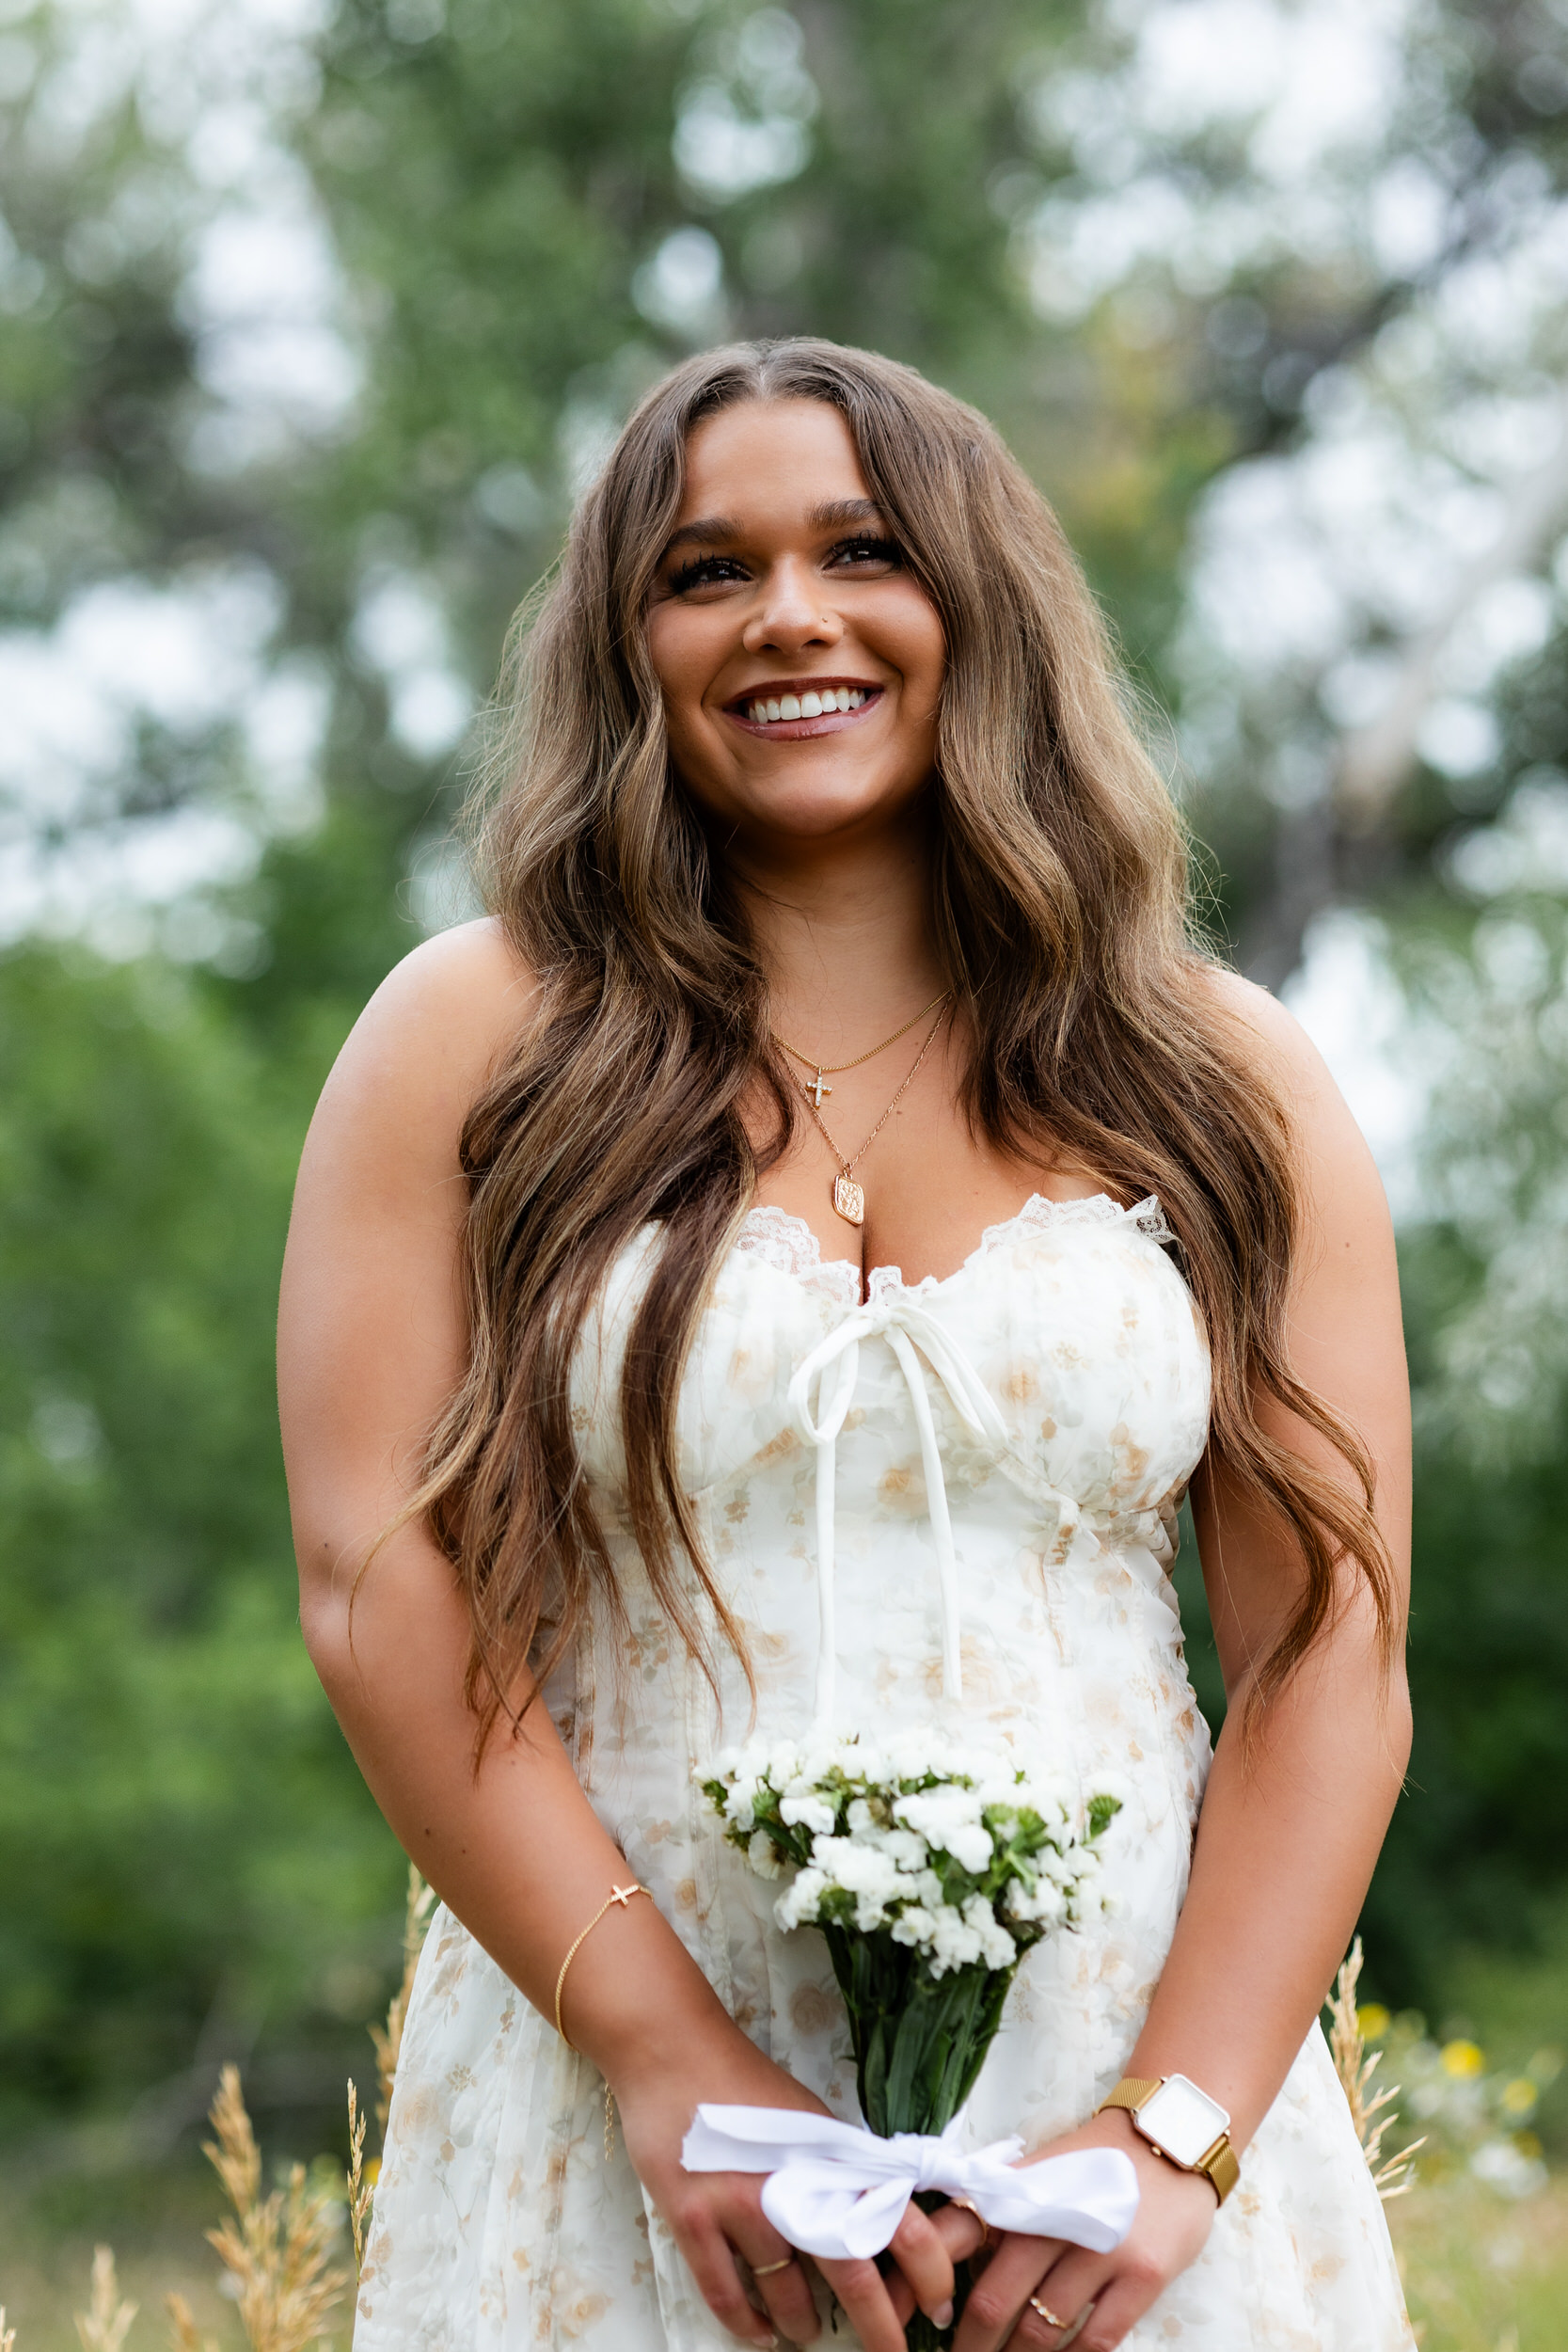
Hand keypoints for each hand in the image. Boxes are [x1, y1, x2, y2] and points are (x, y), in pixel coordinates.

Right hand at [611, 2022, 961, 2348]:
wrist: (673, 2051)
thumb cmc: (743, 2083)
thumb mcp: (810, 2119)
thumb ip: (843, 2166)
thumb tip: (885, 2210)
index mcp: (830, 2156)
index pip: (901, 2222)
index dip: (930, 2271)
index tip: (940, 2303)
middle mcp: (793, 2184)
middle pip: (853, 2274)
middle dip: (880, 2327)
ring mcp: (740, 2203)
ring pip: (788, 2294)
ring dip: (802, 2323)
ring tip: (805, 2330)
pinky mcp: (693, 2217)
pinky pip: (727, 2294)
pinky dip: (747, 2323)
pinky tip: (759, 2332)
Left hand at [884, 2110, 1216, 2351]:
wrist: (1170, 2140)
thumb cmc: (1095, 2162)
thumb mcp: (1040, 2171)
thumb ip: (1000, 2207)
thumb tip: (950, 2259)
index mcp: (1019, 2191)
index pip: (959, 2241)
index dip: (928, 2286)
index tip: (919, 2322)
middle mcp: (1053, 2220)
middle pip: (995, 2302)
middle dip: (972, 2347)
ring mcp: (1100, 2250)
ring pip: (1042, 2330)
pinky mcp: (1143, 2276)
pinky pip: (1097, 2339)